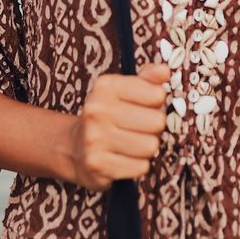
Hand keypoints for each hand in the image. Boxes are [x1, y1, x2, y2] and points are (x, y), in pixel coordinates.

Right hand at [68, 61, 170, 189]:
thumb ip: (147, 79)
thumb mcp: (123, 90)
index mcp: (106, 87)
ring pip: (150, 146)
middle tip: (140, 128)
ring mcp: (95, 139)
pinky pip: (141, 167)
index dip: (157, 102)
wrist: (75, 148)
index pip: (156, 95)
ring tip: (132, 143)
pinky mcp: (98, 166)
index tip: (146, 105)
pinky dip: (138, 165)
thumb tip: (165, 71)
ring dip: (147, 147)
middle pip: (156, 122)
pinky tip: (124, 158)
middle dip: (154, 127)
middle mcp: (97, 110)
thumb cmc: (107, 115)